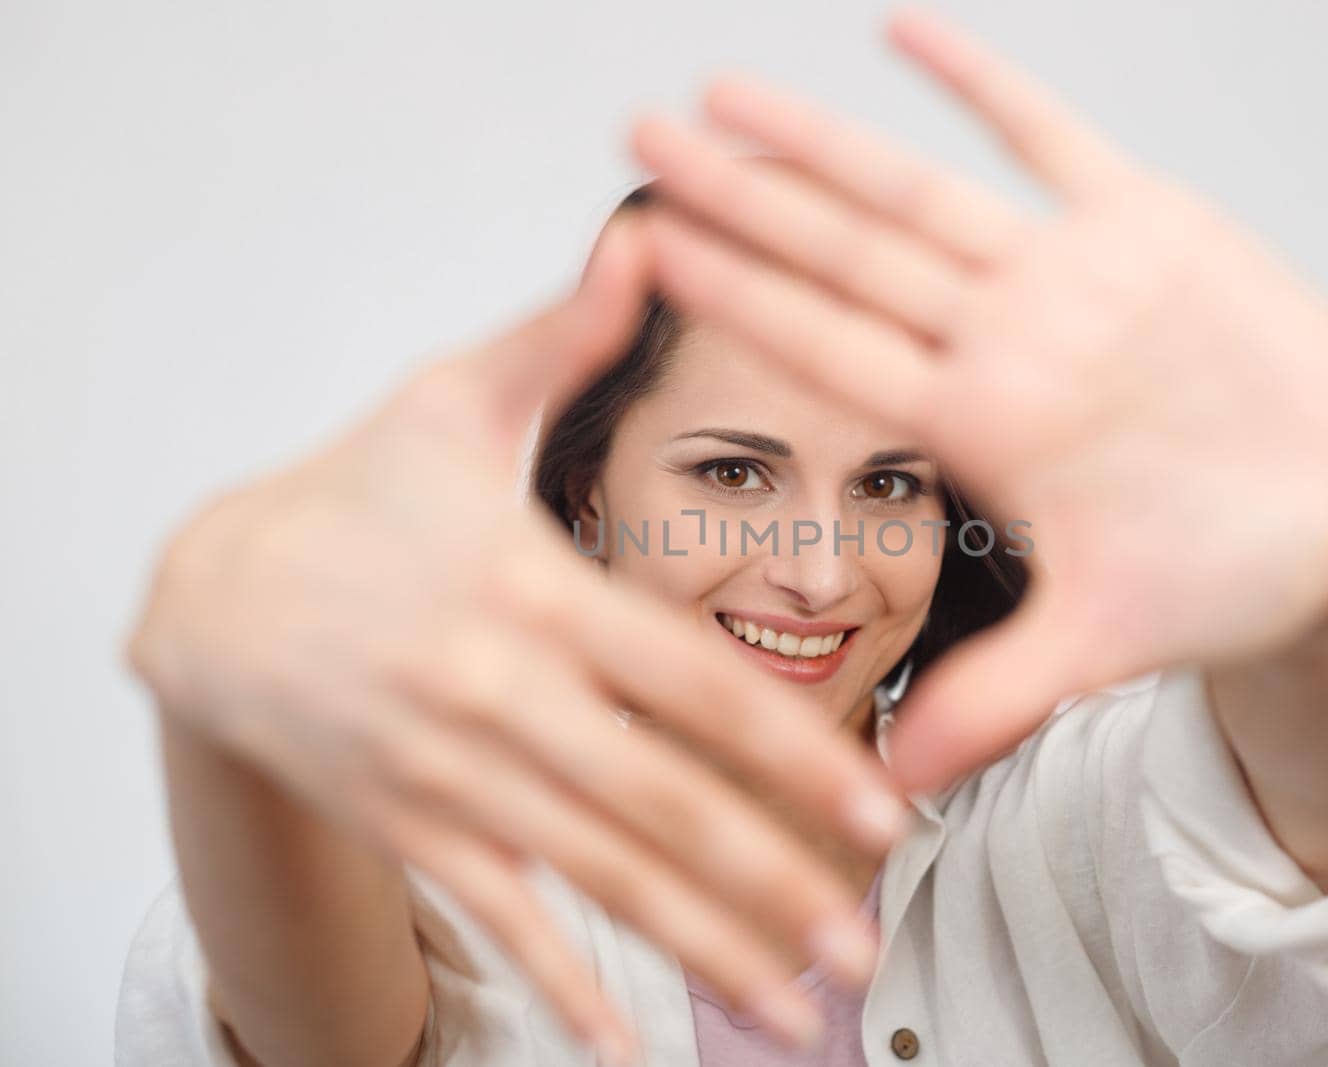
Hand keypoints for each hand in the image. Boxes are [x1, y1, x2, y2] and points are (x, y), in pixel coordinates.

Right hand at [125, 219, 908, 1057]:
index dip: (790, 753)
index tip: (880, 809)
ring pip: (600, 877)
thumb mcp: (455, 400)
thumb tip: (651, 237)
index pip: (691, 686)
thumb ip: (566, 334)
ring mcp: (451, 771)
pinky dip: (566, 983)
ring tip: (795, 1006)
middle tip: (866, 942)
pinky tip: (628, 1044)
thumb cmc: (352, 494)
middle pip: (662, 805)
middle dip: (772, 882)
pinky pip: (502, 915)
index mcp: (534, 591)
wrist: (209, 593)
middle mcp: (501, 694)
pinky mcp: (410, 822)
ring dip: (704, 946)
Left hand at [628, 9, 1327, 793]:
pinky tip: (905, 30)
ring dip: (824, 139)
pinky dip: (986, 85)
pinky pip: (1053, 137)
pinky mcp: (1149, 229)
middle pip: (843, 252)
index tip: (640, 248)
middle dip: (742, 196)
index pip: (828, 346)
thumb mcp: (1103, 642)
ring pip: (920, 189)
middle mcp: (1000, 339)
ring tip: (726, 91)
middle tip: (637, 134)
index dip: (736, 294)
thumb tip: (895, 784)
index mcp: (976, 424)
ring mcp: (1066, 279)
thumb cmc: (1220, 582)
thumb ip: (997, 698)